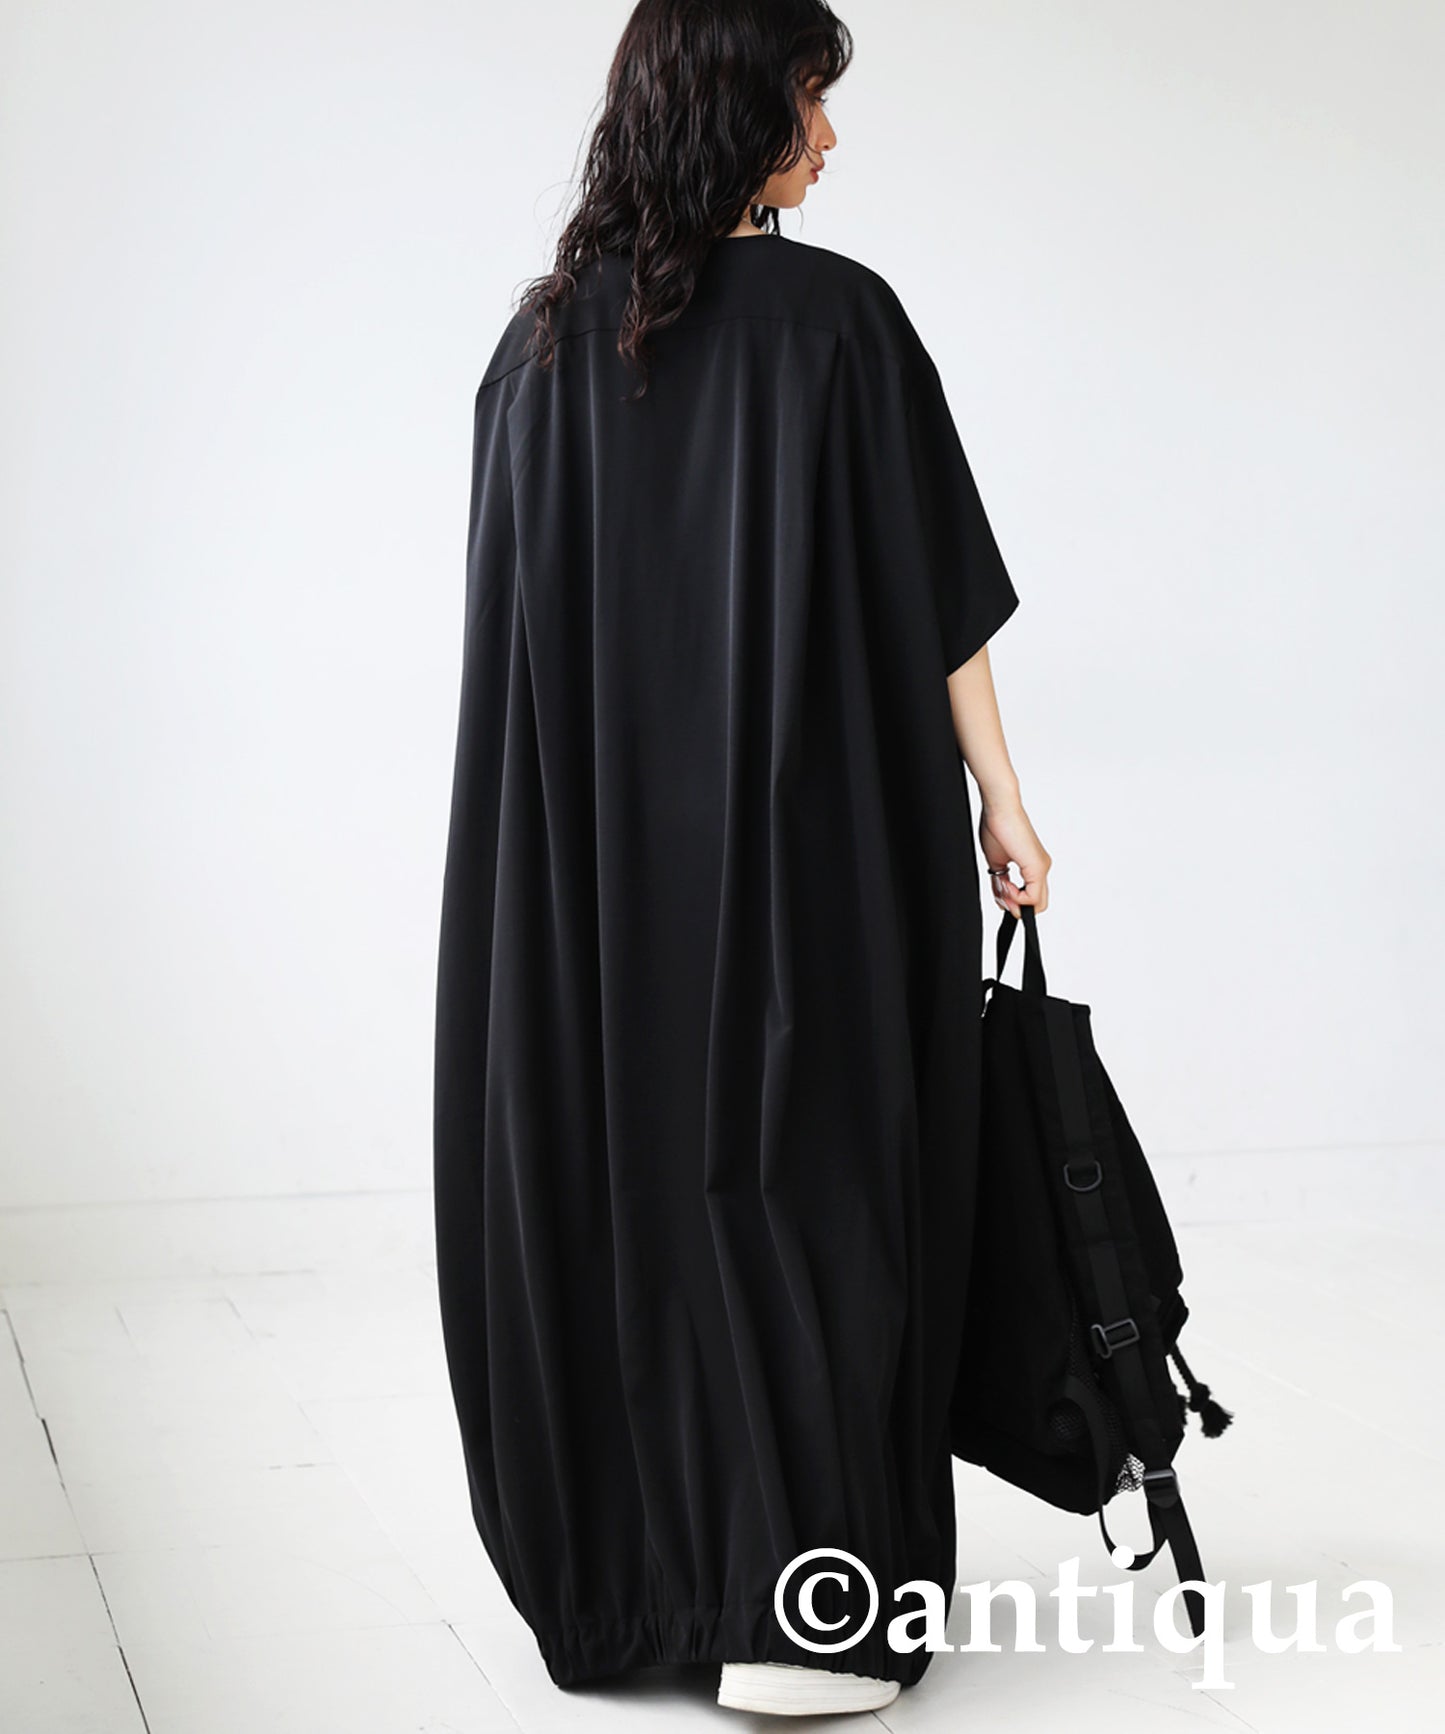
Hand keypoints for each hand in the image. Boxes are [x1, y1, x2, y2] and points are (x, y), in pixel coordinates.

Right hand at [980, 801, 1050, 918]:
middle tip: (1000, 897)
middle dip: (1016, 907)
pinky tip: (1005, 884)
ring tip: (1001, 885)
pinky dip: (1017, 897)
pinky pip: (1033, 897)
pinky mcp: (1038, 866)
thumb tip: (1002, 899)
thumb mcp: (996, 862)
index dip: (1015, 903)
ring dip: (1015, 902)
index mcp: (1033, 865)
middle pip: (1038, 904)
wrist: (1000, 808)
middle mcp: (1042, 867)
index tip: (999, 896)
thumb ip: (1001, 882)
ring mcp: (1042, 867)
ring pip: (1037, 903)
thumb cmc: (997, 826)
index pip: (1031, 896)